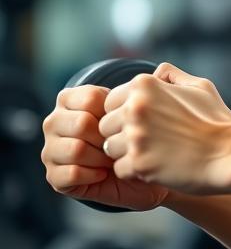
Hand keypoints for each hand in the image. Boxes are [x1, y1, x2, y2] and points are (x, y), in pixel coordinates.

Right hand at [41, 84, 169, 211]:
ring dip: (103, 157)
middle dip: (109, 137)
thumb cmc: (138, 134)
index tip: (128, 122)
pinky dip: (94, 175)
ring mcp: (50, 149)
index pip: (91, 98)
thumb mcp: (143, 107)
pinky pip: (72, 174)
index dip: (116, 113)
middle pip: (82, 123)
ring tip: (114, 158)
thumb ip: (148, 86)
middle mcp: (54, 121)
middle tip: (122, 144)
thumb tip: (162, 70)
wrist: (139, 169)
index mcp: (69, 99)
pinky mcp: (55, 177)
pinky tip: (105, 173)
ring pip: (76, 149)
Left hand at [98, 62, 230, 194]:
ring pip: (109, 148)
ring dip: (128, 154)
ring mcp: (136, 136)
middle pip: (106, 126)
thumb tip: (158, 72)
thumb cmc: (218, 122)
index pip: (111, 101)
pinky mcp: (138, 163)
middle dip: (123, 135)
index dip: (126, 115)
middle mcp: (136, 108)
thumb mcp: (201, 87)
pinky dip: (136, 172)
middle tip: (152, 141)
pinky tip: (158, 166)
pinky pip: (120, 169)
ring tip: (156, 154)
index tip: (148, 124)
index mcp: (146, 85)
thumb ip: (173, 76)